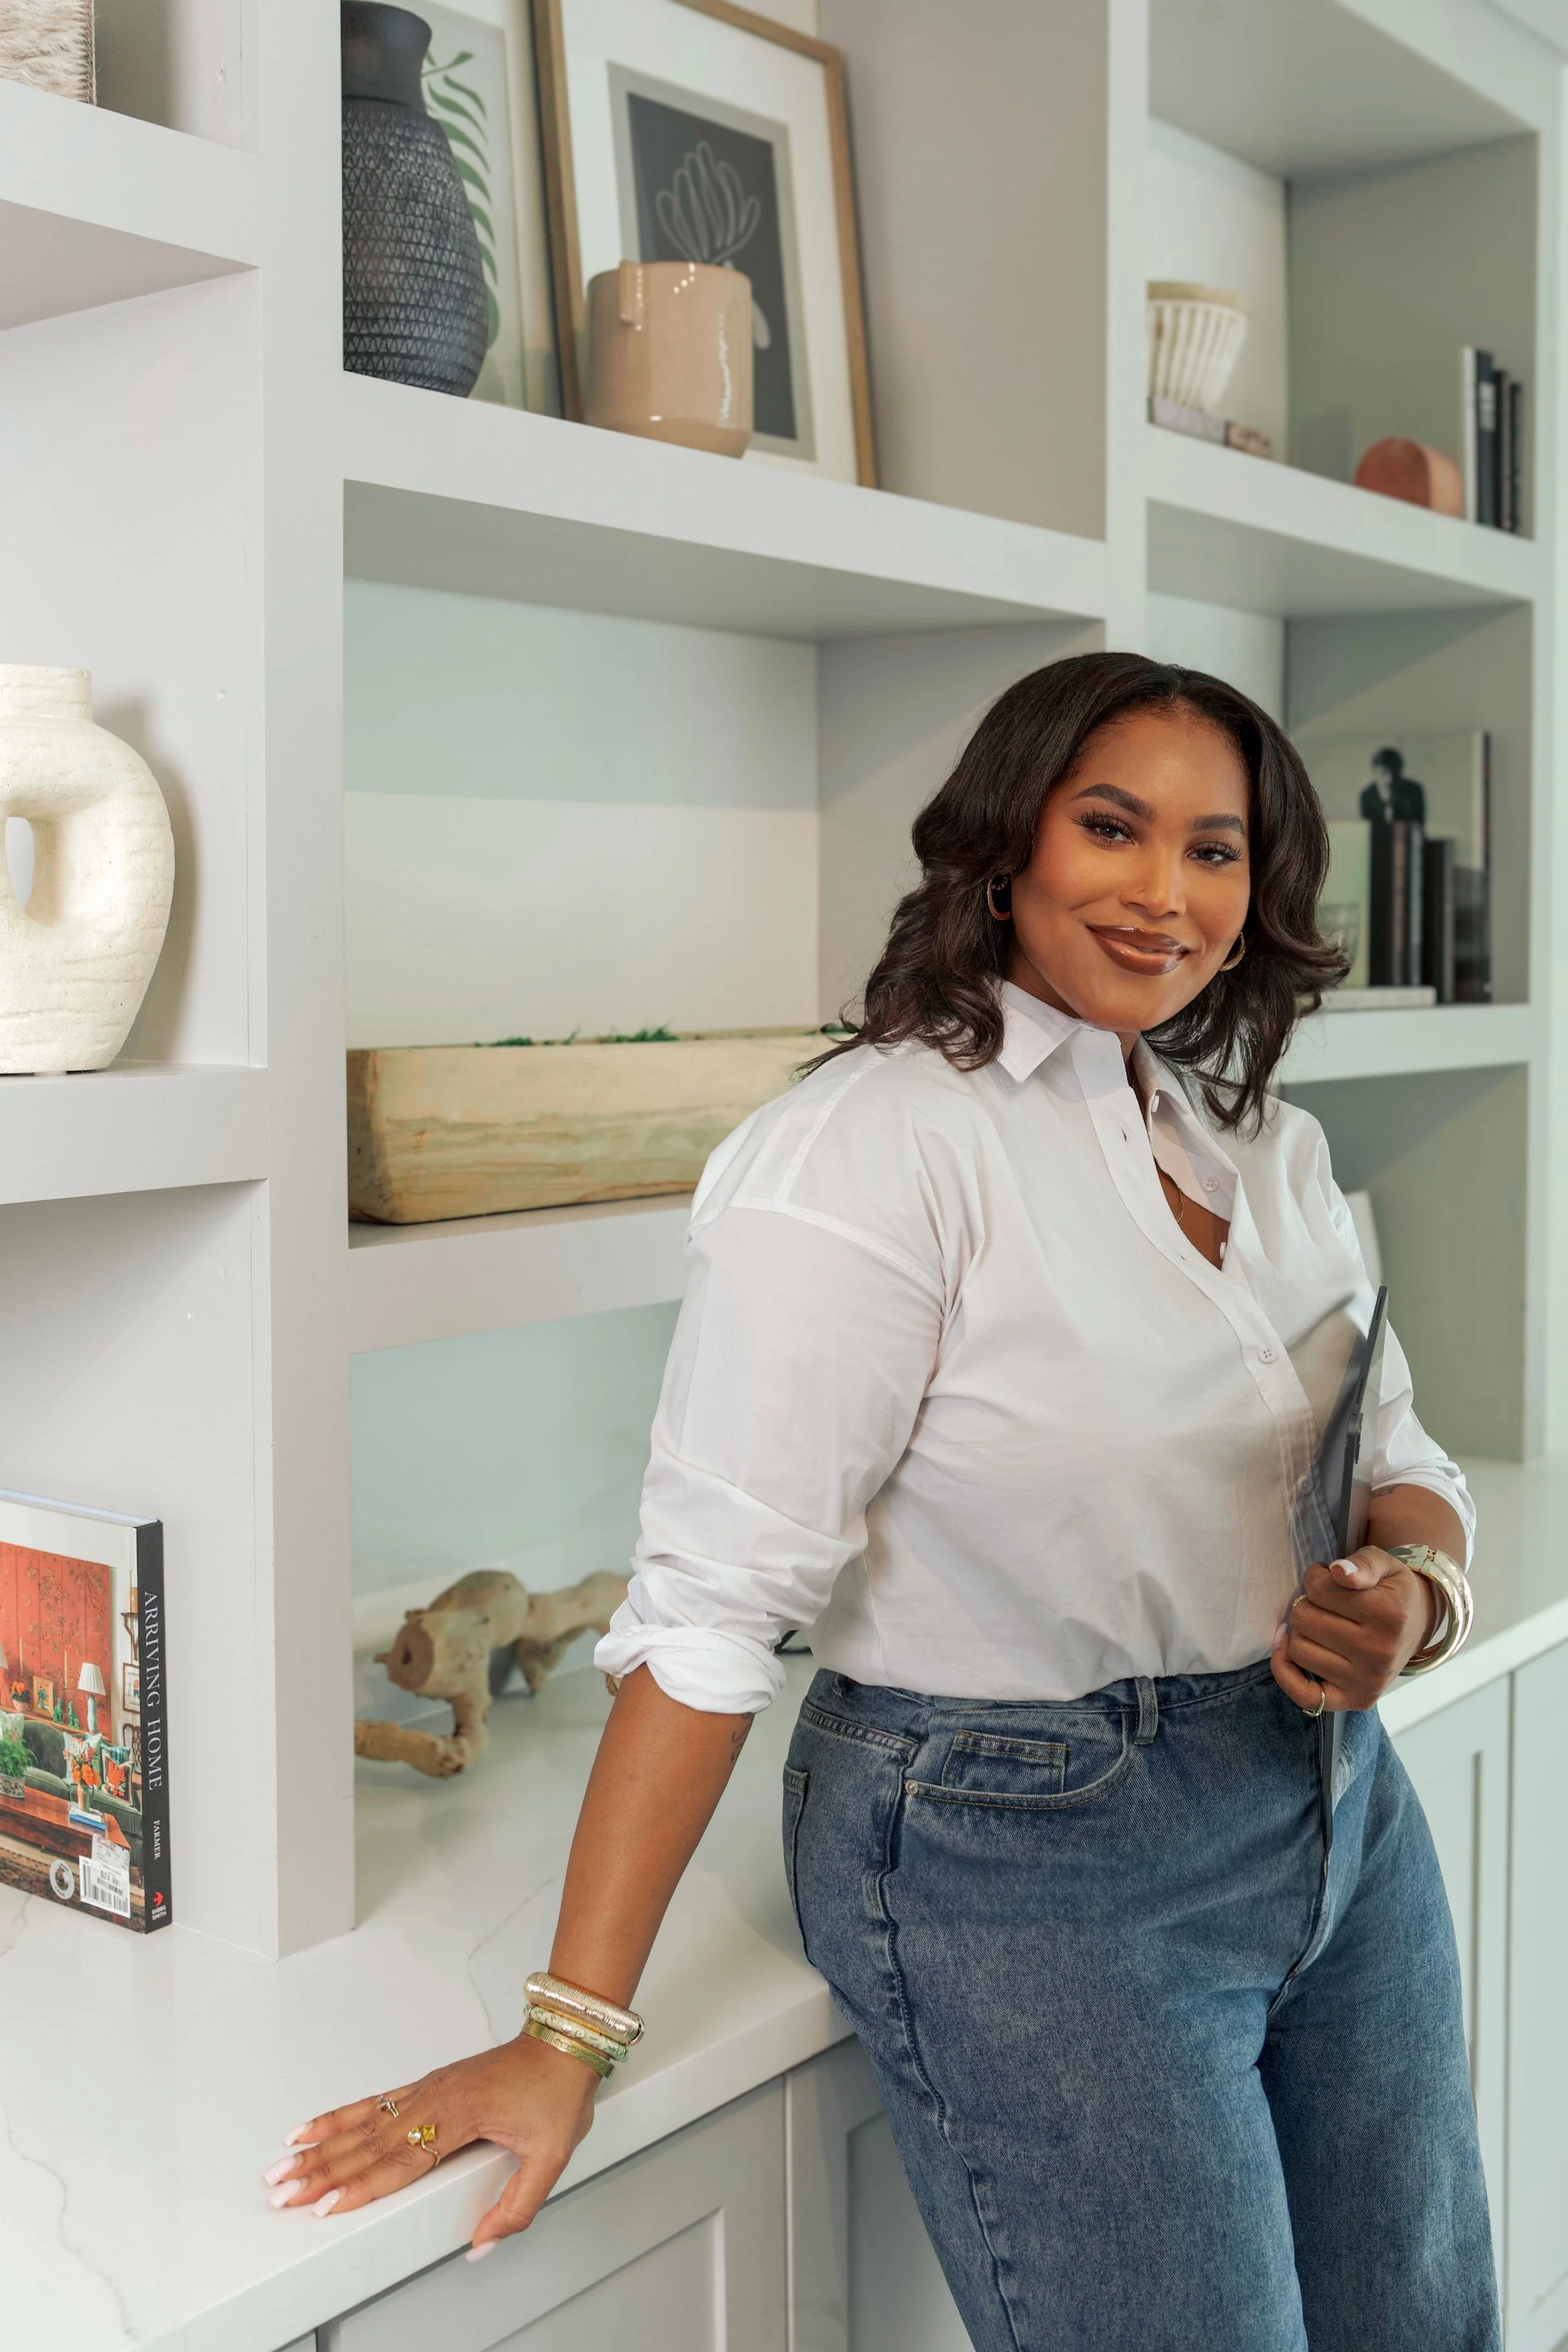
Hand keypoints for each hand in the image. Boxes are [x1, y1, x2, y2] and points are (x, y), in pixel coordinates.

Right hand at [263, 2031, 598, 2254]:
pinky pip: (374, 2102)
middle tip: (282, 2191)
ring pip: (362, 2122)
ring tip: (283, 2162)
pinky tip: (314, 2127)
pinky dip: (340, 2116)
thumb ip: (517, 2207)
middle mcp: (434, 2099)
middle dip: (321, 2170)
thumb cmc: (557, 2092)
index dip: (360, 2187)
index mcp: (460, 2116)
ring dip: (320, 2145)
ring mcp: (427, 2089)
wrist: (563, 2042)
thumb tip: (481, 2244)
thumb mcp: (552, 2156)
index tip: (326, 2205)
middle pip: (368, 2144)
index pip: (400, 2162)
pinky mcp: (426, 2084)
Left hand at [1270, 1548, 1439, 1713]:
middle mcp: (1379, 1652)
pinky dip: (1285, 1671)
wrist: (1415, 1628)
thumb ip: (1363, 1563)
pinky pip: (1304, 1694)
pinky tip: (1286, 1648)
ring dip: (1301, 1631)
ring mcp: (1368, 1681)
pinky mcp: (1357, 1700)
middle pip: (1304, 1618)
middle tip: (1325, 1602)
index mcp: (1389, 1614)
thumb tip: (1338, 1571)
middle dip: (1308, 1603)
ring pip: (1299, 1649)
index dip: (1316, 1576)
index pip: (1319, 1588)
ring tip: (1321, 1623)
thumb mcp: (1386, 1565)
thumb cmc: (1393, 1594)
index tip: (1328, 1577)